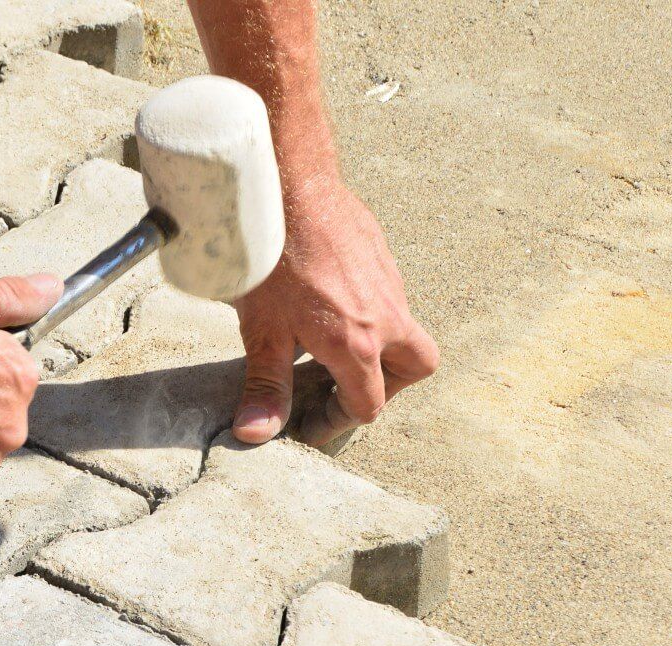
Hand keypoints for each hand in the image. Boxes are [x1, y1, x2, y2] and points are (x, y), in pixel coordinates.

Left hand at [232, 182, 438, 446]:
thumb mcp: (262, 332)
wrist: (289, 185)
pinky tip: (326, 300)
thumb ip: (265, 386)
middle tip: (345, 385)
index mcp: (358, 344)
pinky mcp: (380, 254)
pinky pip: (388, 294)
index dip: (336, 422)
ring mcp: (389, 282)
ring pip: (404, 327)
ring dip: (377, 346)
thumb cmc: (272, 257)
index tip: (310, 425)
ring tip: (330, 344)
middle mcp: (386, 316)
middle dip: (387, 385)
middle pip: (416, 367)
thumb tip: (255, 434)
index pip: (368, 405)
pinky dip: (369, 311)